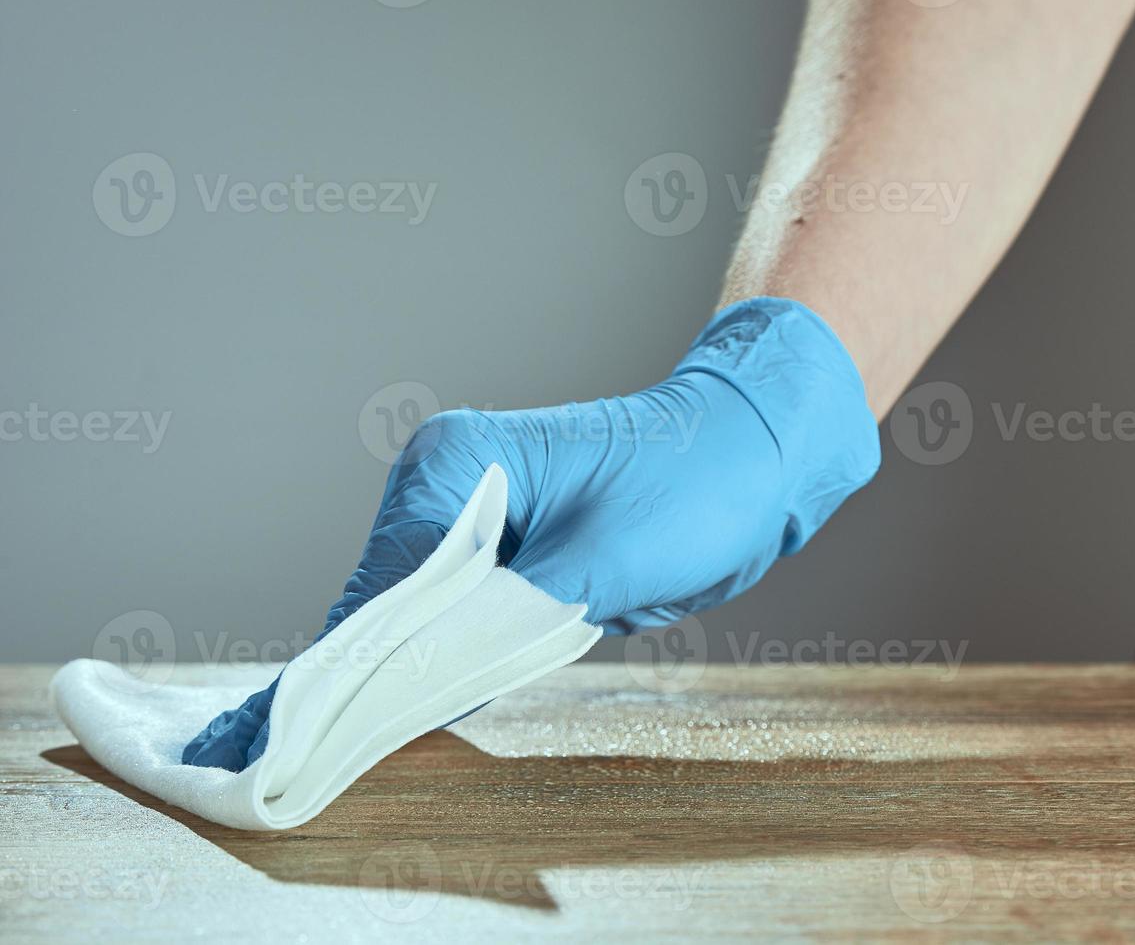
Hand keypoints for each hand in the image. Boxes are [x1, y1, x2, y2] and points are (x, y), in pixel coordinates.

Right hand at [182, 297, 879, 769]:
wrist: (755, 457)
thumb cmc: (695, 486)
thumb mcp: (603, 565)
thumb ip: (508, 622)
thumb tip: (421, 680)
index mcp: (457, 465)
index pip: (381, 584)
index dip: (351, 666)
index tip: (307, 734)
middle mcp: (447, 484)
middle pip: (381, 601)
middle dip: (358, 676)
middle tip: (303, 752)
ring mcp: (472, 518)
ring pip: (409, 614)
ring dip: (389, 674)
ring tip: (330, 743)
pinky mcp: (504, 552)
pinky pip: (451, 616)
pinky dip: (434, 662)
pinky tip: (399, 711)